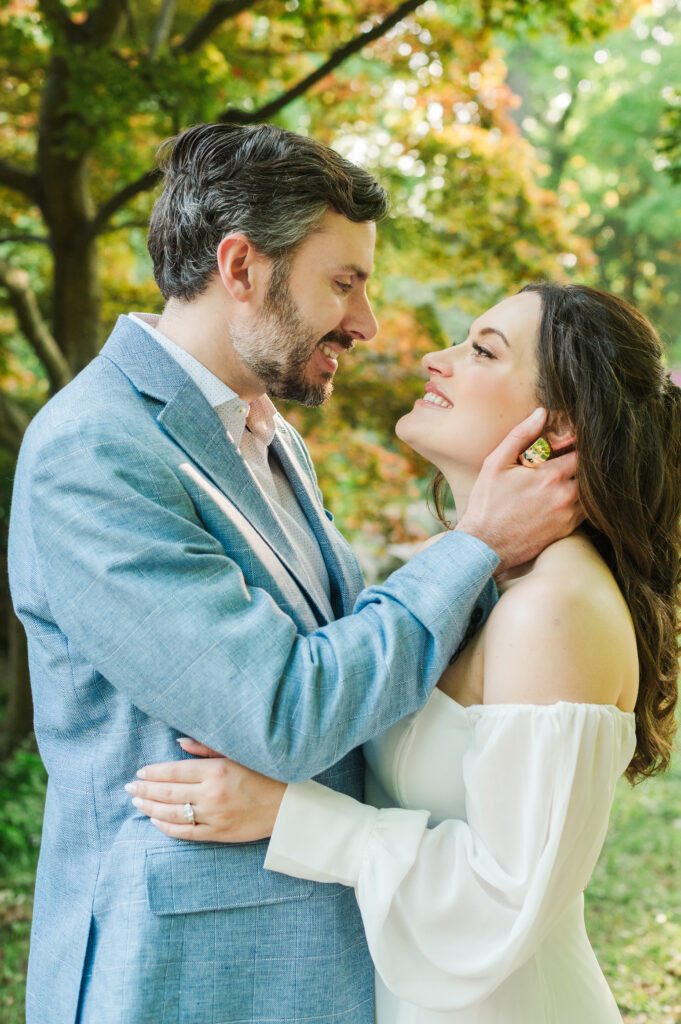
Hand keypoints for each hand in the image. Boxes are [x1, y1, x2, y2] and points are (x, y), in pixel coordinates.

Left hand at [125, 738, 285, 841]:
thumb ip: (206, 748)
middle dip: (145, 790)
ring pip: (172, 814)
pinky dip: (167, 828)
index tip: (140, 772)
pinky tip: (156, 821)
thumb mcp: (237, 755)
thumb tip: (178, 742)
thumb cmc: (264, 774)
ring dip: (151, 809)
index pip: (174, 771)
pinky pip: (185, 833)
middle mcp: (212, 794)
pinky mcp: (218, 834)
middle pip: (168, 793)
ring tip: (137, 803)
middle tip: (129, 788)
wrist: (287, 806)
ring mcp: (214, 816)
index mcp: (216, 770)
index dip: (154, 773)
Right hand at [456, 408, 581, 571]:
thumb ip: (520, 436)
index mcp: (550, 476)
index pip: (581, 452)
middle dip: (579, 463)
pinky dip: (578, 501)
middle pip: (589, 472)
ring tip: (563, 478)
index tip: (568, 443)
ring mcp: (568, 515)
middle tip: (566, 459)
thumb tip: (542, 413)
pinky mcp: (567, 530)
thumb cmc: (487, 504)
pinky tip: (561, 496)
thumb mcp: (496, 464)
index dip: (577, 444)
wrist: (485, 545)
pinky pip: (585, 510)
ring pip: (590, 492)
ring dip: (581, 483)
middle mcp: (565, 496)